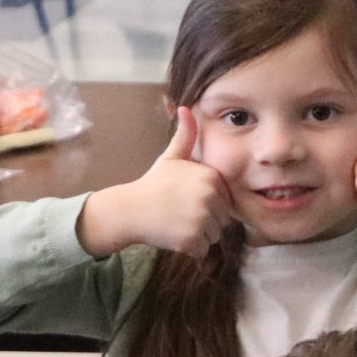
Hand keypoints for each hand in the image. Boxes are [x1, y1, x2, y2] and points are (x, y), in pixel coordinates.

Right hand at [77, 107, 231, 257]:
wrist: (129, 209)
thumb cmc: (153, 184)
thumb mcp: (171, 157)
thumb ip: (185, 136)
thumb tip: (185, 107)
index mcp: (212, 177)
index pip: (226, 200)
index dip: (209, 203)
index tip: (187, 199)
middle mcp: (210, 197)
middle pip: (223, 220)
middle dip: (205, 220)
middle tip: (180, 213)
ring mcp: (201, 219)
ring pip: (214, 236)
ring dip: (198, 235)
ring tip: (177, 223)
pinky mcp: (192, 240)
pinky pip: (202, 250)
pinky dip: (190, 248)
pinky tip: (173, 235)